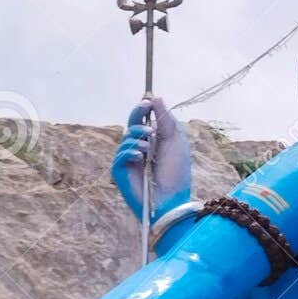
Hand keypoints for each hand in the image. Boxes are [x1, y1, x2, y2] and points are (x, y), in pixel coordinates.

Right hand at [111, 96, 191, 222]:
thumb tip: (156, 98)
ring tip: (150, 145)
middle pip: (131, 124)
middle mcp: (139, 149)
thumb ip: (166, 121)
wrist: (172, 200)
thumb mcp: (176, 142)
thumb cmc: (177, 174)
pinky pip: (120, 154)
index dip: (143, 109)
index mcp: (153, 142)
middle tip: (145, 106)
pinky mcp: (120, 172)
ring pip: (125, 137)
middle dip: (137, 114)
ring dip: (138, 136)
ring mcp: (128, 160)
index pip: (143, 120)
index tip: (149, 100)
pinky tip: (141, 156)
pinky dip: (130, 151)